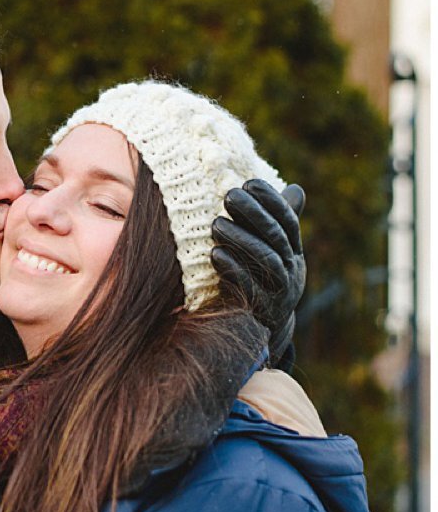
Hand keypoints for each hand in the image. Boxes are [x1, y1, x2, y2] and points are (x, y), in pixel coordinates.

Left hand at [211, 180, 305, 369]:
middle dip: (254, 214)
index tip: (249, 182)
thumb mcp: (275, 251)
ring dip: (240, 240)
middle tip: (229, 196)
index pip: (288, 221)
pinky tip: (215, 254)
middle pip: (277, 237)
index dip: (272, 201)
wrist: (262, 328)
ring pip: (266, 260)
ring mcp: (278, 290)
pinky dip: (233, 269)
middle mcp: (292, 269)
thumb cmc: (263, 278)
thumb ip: (280, 222)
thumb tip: (295, 188)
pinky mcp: (261, 309)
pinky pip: (249, 287)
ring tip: (216, 224)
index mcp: (293, 252)